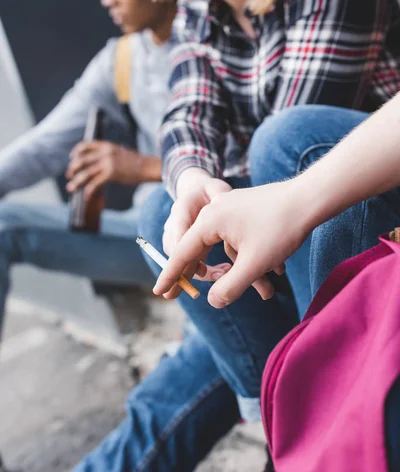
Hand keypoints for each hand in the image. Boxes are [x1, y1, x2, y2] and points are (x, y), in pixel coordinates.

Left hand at [66, 141, 143, 197]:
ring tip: (71, 188)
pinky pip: (95, 183)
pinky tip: (86, 196)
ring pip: (86, 173)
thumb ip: (108, 155)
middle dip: (73, 168)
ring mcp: (108, 163)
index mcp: (107, 145)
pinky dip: (88, 191)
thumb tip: (97, 163)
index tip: (71, 157)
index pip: (86, 145)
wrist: (147, 166)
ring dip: (76, 181)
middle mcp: (105, 152)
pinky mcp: (111, 174)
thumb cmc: (136, 162)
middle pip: (82, 160)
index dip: (76, 151)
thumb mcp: (120, 153)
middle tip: (69, 175)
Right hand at [153, 179, 311, 307]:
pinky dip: (242, 255)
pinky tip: (267, 271)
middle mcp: (214, 212)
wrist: (307, 199)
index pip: (182, 253)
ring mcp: (229, 208)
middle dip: (194, 272)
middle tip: (180, 293)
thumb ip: (230, 286)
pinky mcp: (244, 210)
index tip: (159, 292)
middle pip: (197, 248)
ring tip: (244, 287)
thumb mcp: (254, 264)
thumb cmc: (281, 229)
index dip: (170, 275)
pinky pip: (234, 237)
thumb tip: (212, 302)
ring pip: (220, 245)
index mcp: (209, 221)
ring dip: (233, 268)